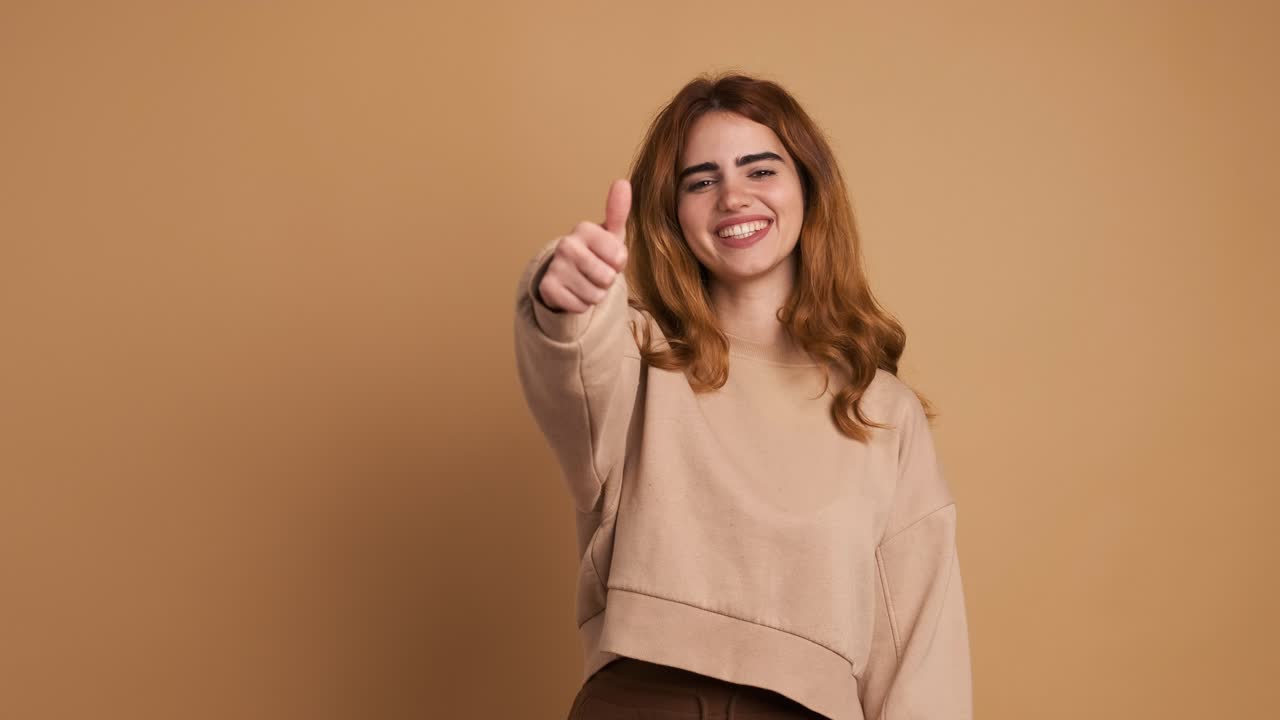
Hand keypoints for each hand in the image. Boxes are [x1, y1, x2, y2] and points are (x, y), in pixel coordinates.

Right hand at [537, 179, 629, 313]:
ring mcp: (555, 266)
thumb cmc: (596, 253)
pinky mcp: (547, 288)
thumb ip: (618, 211)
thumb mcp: (611, 234)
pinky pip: (580, 306)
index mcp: (584, 229)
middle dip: (606, 281)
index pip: (619, 257)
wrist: (567, 275)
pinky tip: (574, 291)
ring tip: (586, 281)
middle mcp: (566, 244)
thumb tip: (622, 182)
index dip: (618, 263)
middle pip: (606, 278)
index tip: (608, 257)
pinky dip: (581, 304)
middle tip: (596, 272)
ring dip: (595, 294)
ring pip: (594, 295)